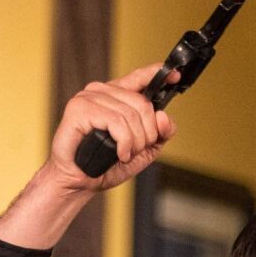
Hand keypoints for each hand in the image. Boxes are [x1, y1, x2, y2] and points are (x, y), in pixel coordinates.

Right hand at [0, 66, 180, 251]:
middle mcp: (102, 92)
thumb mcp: (143, 150)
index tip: (175, 76)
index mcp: (116, 97)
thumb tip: (164, 117)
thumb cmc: (106, 164)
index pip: (139, 78)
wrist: (80, 181)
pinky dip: (124, 143)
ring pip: (131, 115)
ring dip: (135, 143)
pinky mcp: (79, 108)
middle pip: (143, 103)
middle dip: (147, 134)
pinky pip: (117, 122)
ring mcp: (89, 97)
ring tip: (124, 154)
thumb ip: (159, 134)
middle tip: (136, 149)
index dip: (158, 75)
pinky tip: (119, 153)